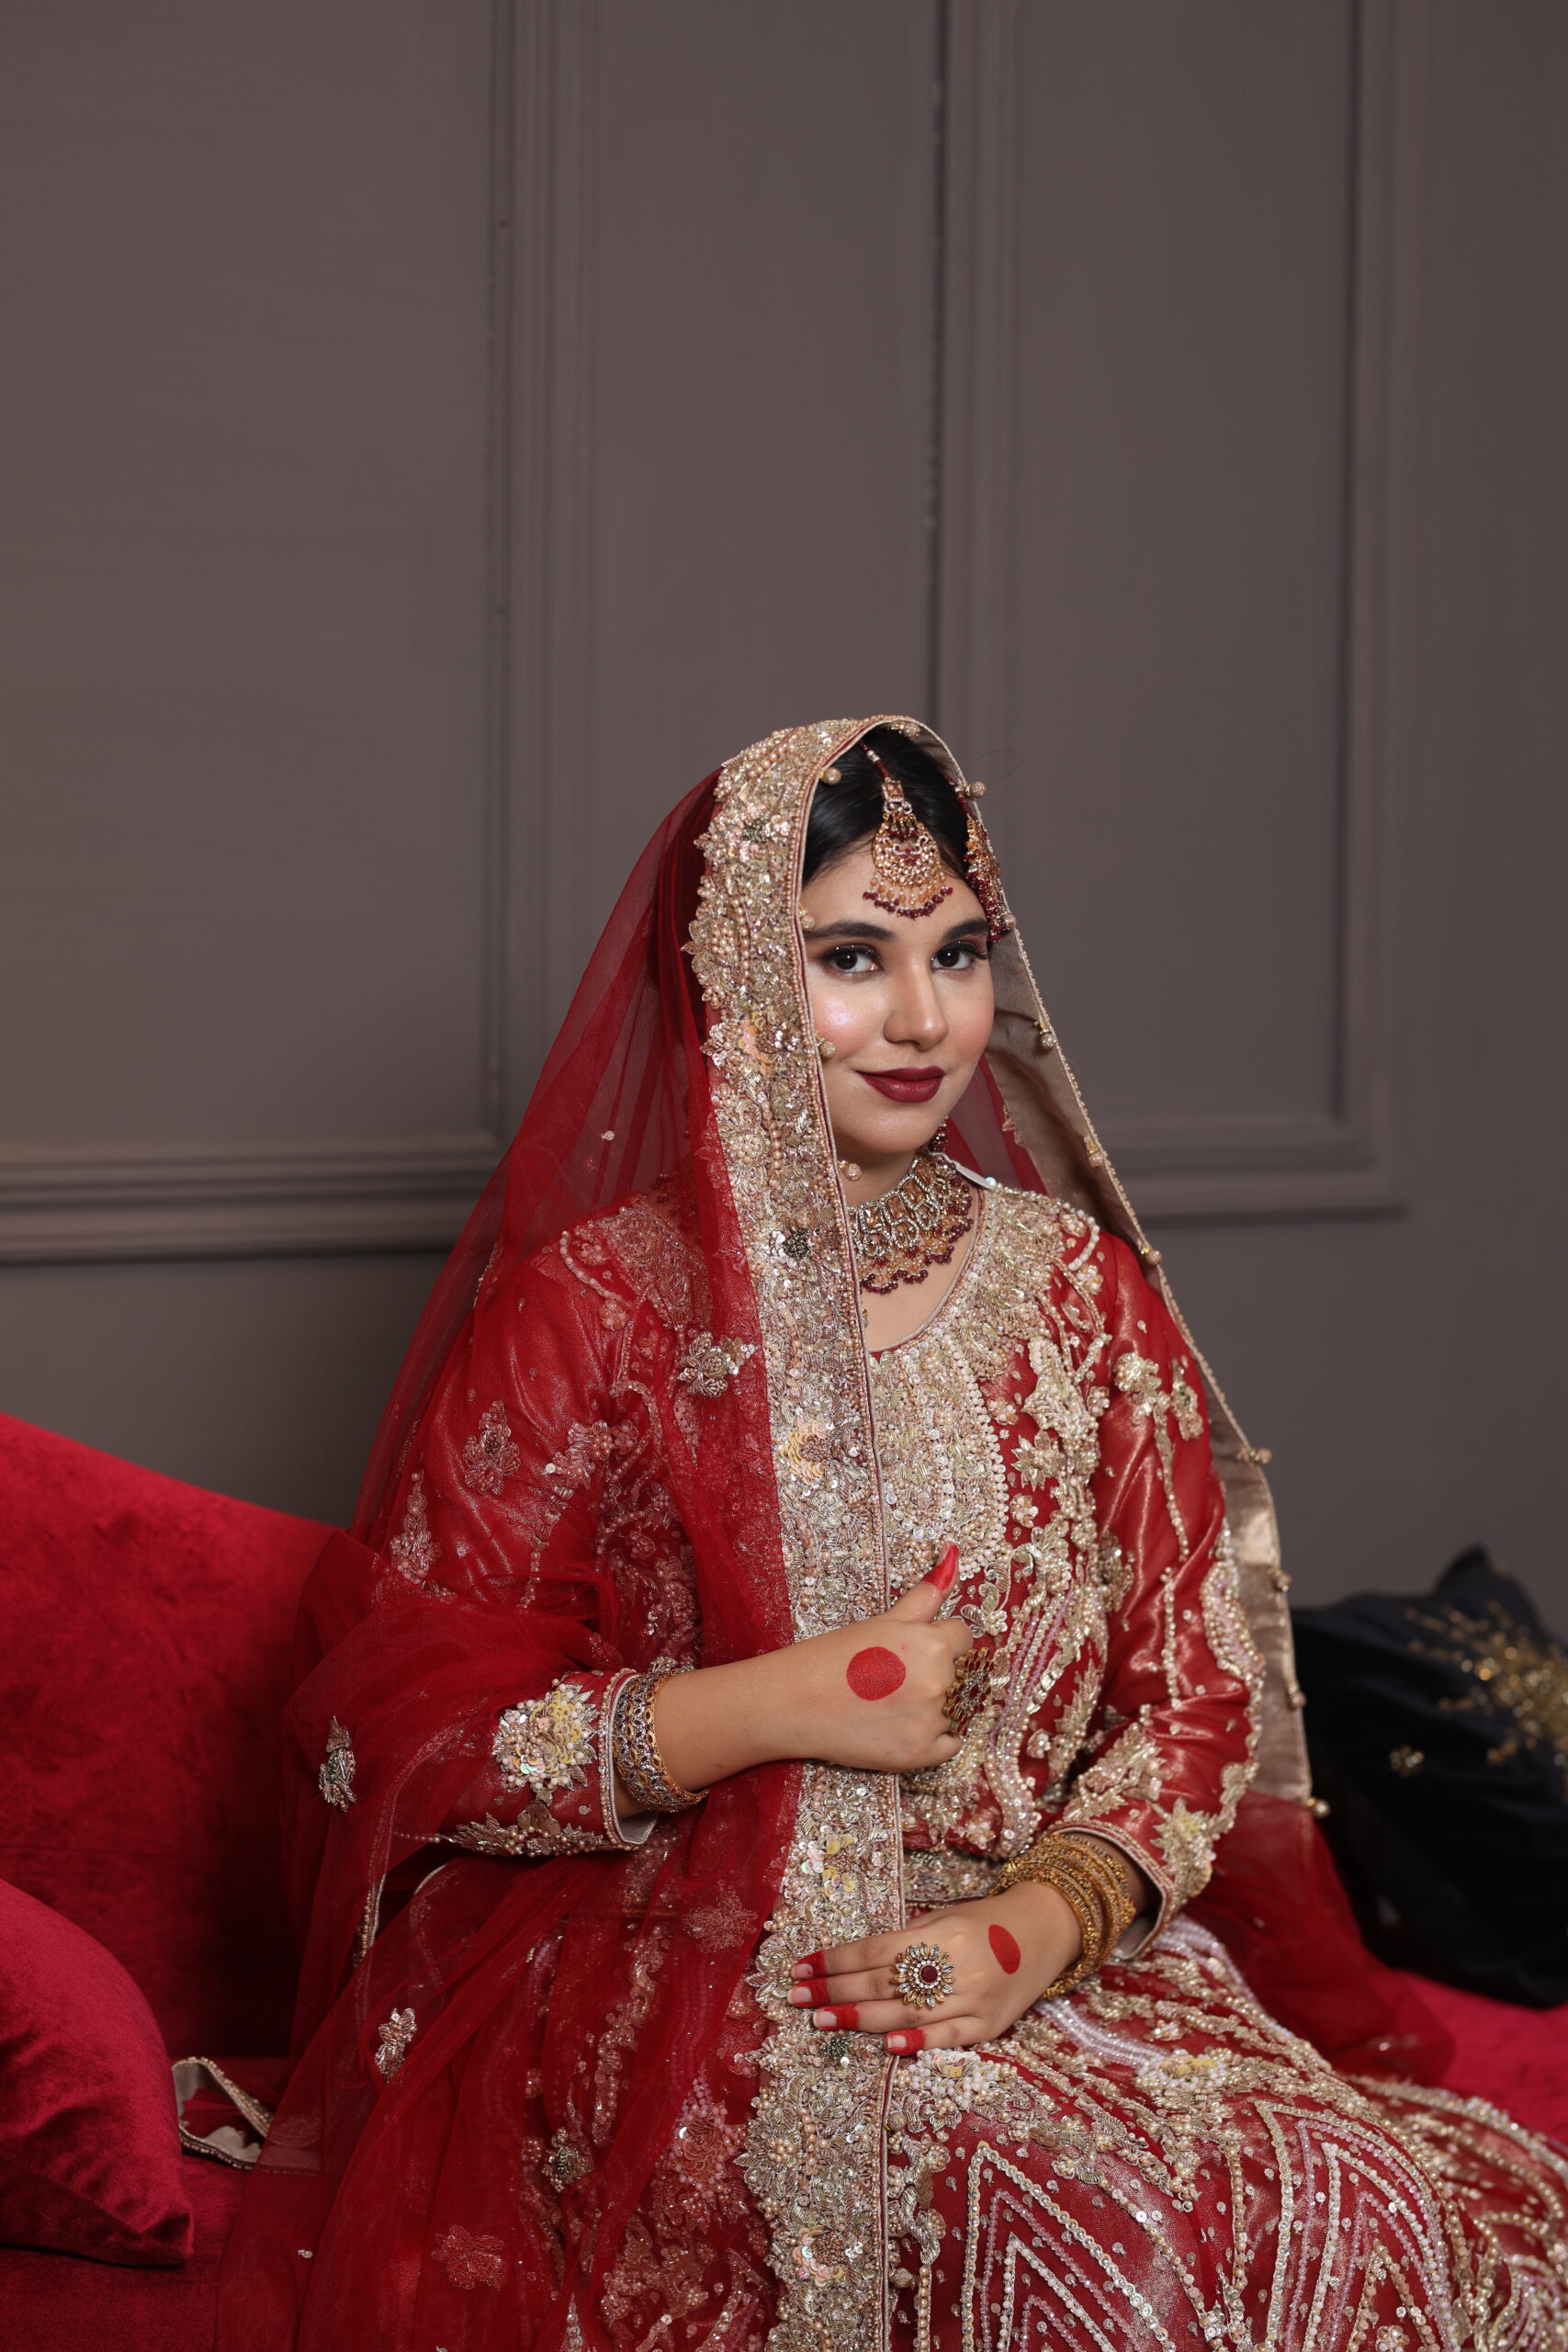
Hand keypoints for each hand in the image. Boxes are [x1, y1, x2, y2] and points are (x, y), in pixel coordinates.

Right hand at [753, 1544, 975, 1774]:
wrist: (793, 1703)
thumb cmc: (832, 1656)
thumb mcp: (881, 1621)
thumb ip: (924, 1597)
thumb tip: (953, 1556)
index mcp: (933, 1644)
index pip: (963, 1638)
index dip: (938, 1640)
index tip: (912, 1649)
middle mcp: (938, 1683)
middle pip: (958, 1674)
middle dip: (935, 1674)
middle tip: (893, 1677)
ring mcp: (929, 1722)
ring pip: (954, 1709)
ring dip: (933, 1706)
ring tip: (890, 1703)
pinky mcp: (918, 1755)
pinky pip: (949, 1745)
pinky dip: (935, 1739)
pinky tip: (904, 1726)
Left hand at [788, 1880, 1082, 2051]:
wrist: (1045, 1932)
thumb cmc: (985, 1921)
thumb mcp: (943, 1918)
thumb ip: (906, 1941)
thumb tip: (856, 1963)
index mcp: (941, 1934)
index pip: (876, 1951)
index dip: (835, 1961)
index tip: (801, 1966)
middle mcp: (956, 1967)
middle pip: (884, 1984)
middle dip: (835, 1991)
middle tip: (796, 1997)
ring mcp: (974, 2000)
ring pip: (907, 2014)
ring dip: (859, 2019)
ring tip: (821, 2019)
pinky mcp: (989, 2027)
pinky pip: (947, 2038)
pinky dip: (916, 2043)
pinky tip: (885, 2045)